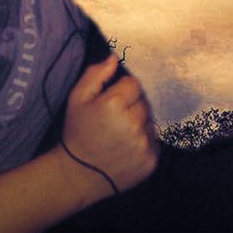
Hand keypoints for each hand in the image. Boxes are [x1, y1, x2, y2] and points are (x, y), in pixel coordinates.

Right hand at [57, 55, 158, 204]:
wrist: (78, 173)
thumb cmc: (78, 131)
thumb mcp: (78, 97)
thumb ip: (96, 74)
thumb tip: (114, 58)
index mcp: (115, 103)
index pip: (133, 83)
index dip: (122, 90)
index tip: (111, 102)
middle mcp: (133, 122)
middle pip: (143, 101)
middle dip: (131, 106)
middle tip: (114, 119)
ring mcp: (143, 143)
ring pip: (150, 120)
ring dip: (139, 123)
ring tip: (120, 133)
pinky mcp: (150, 160)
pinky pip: (154, 140)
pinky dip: (144, 141)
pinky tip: (127, 146)